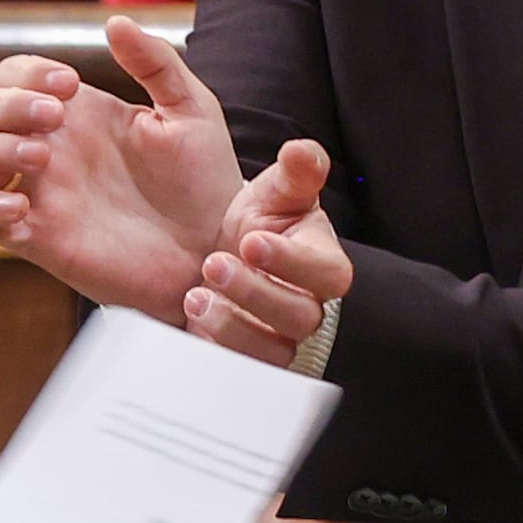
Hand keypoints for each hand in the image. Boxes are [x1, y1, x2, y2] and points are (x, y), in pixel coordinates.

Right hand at [0, 12, 249, 321]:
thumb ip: (156, 63)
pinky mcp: (40, 239)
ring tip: (42, 155)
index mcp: (79, 113)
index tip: (69, 83)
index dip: (27, 72)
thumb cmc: (205, 180)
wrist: (214, 247)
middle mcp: (51, 149)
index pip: (16, 75)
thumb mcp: (191, 111)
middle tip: (55, 115)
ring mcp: (41, 193)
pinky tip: (20, 202)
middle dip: (7, 103)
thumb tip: (115, 21)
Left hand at [189, 140, 350, 366]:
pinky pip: (241, 370)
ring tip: (196, 297)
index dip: (294, 262)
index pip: (330, 273)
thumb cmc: (259, 224)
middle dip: (256, 292)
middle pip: (303, 316)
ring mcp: (276, 336)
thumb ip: (294, 172)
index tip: (251, 240)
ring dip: (233, 325)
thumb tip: (303, 151)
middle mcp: (305, 303)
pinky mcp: (246, 357)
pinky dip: (216, 348)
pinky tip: (192, 323)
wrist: (225, 257)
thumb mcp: (275, 192)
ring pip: (275, 350)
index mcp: (319, 260)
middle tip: (214, 263)